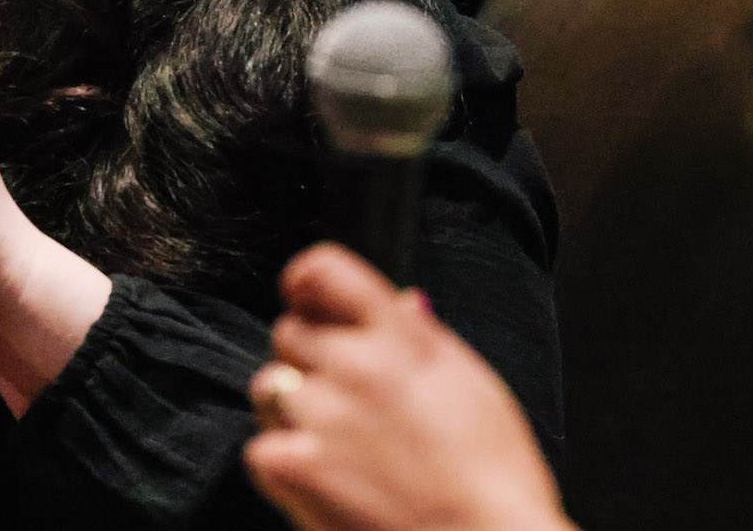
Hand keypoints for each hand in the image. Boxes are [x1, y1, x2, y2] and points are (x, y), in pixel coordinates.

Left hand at [243, 244, 574, 530]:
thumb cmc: (492, 480)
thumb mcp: (475, 388)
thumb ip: (425, 338)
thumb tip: (402, 301)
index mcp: (403, 340)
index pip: (324, 270)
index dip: (306, 282)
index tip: (305, 297)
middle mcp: (356, 365)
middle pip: (288, 330)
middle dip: (308, 357)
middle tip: (345, 400)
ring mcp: (321, 415)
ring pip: (269, 385)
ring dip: (291, 408)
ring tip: (339, 446)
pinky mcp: (293, 464)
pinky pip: (260, 445)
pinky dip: (283, 463)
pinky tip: (326, 482)